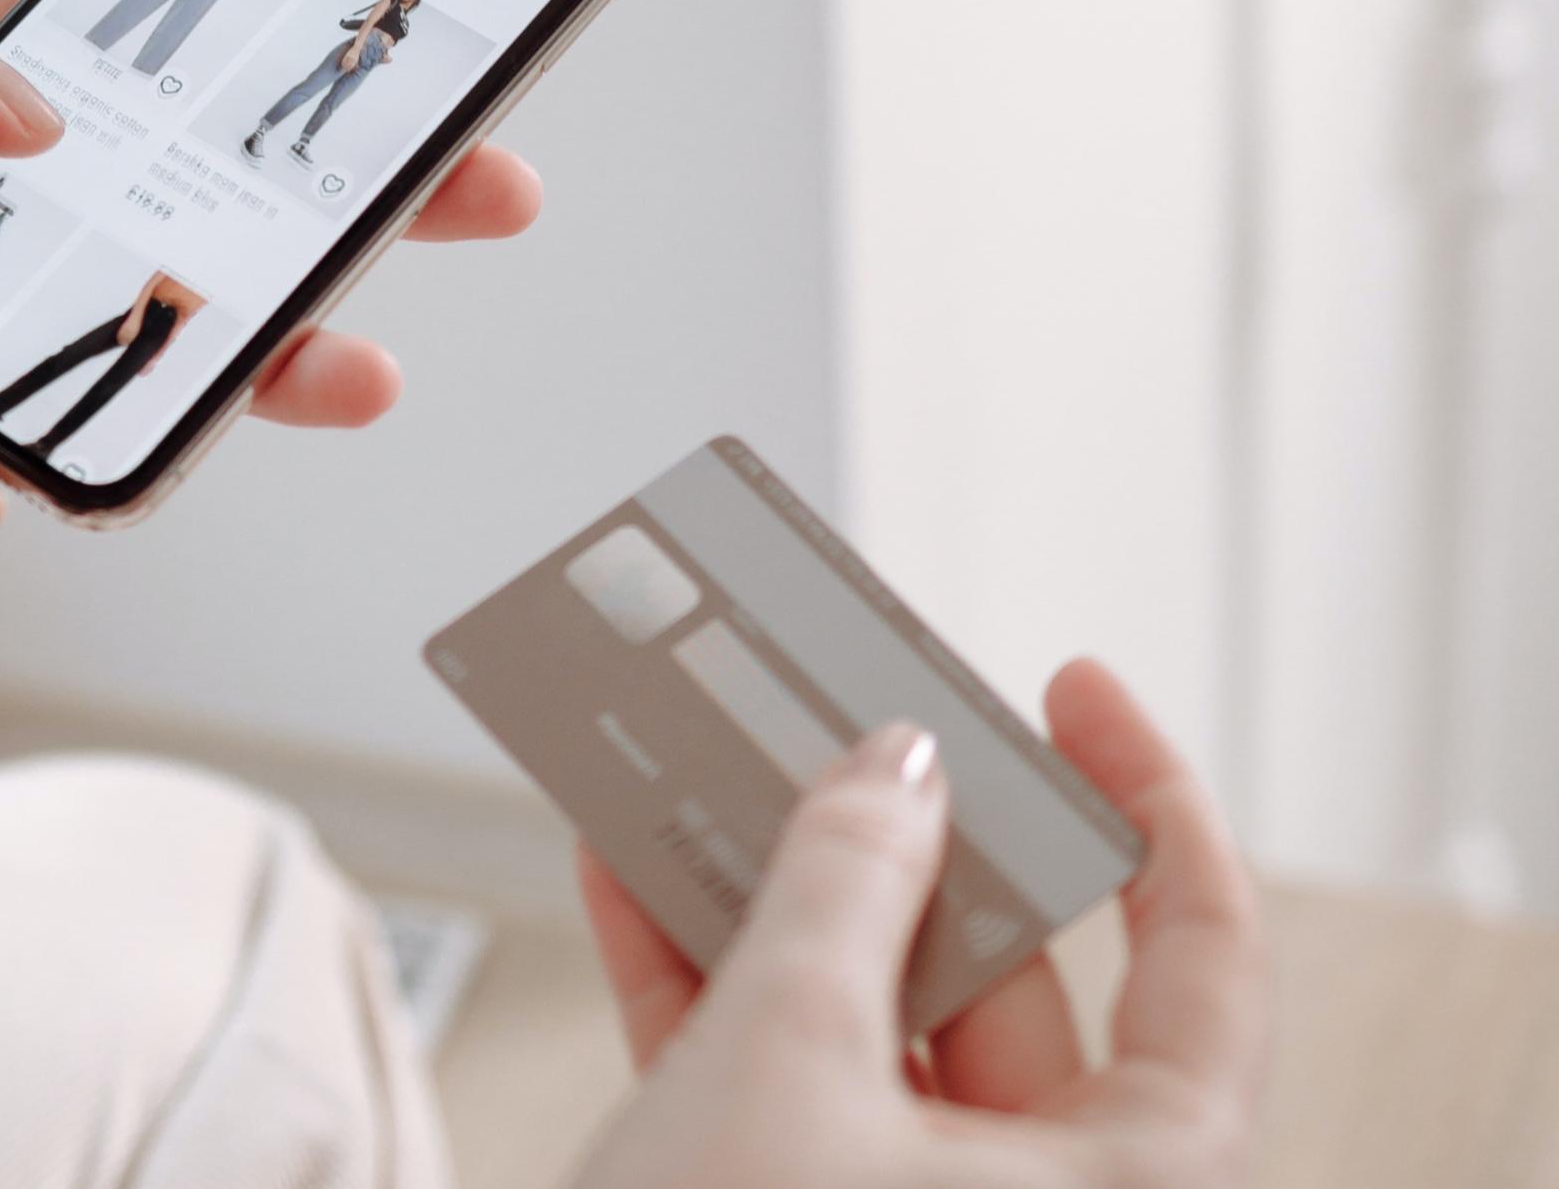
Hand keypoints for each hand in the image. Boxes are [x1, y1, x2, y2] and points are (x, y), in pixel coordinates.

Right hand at [570, 660, 1267, 1188]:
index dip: (1147, 806)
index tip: (1071, 693)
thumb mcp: (786, 1053)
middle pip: (1007, 978)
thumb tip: (894, 768)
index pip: (1200, 962)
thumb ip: (841, 883)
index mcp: (1132, 1186)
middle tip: (836, 720)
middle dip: (901, 839)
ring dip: (777, 896)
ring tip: (706, 765)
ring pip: (871, 1025)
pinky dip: (706, 985)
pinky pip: (779, 1085)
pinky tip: (632, 874)